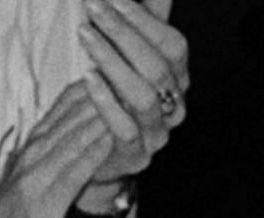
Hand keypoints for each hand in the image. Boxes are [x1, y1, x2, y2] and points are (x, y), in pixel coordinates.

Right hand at [0, 81, 113, 217]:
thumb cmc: (12, 217)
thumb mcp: (31, 178)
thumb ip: (50, 157)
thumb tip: (75, 138)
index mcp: (33, 149)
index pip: (61, 111)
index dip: (87, 90)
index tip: (111, 71)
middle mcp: (35, 156)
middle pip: (71, 118)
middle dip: (100, 96)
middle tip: (127, 74)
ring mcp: (39, 176)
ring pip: (73, 139)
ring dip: (100, 116)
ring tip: (125, 96)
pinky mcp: (46, 201)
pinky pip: (74, 173)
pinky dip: (93, 154)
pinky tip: (111, 139)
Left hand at [77, 0, 189, 182]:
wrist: (98, 154)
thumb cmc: (113, 100)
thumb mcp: (126, 56)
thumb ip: (142, 23)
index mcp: (177, 81)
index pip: (174, 47)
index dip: (145, 21)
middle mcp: (173, 107)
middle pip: (159, 69)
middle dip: (124, 34)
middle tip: (93, 8)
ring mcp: (156, 134)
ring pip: (144, 97)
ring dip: (113, 62)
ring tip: (86, 36)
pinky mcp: (134, 155)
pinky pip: (125, 130)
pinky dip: (106, 102)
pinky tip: (88, 77)